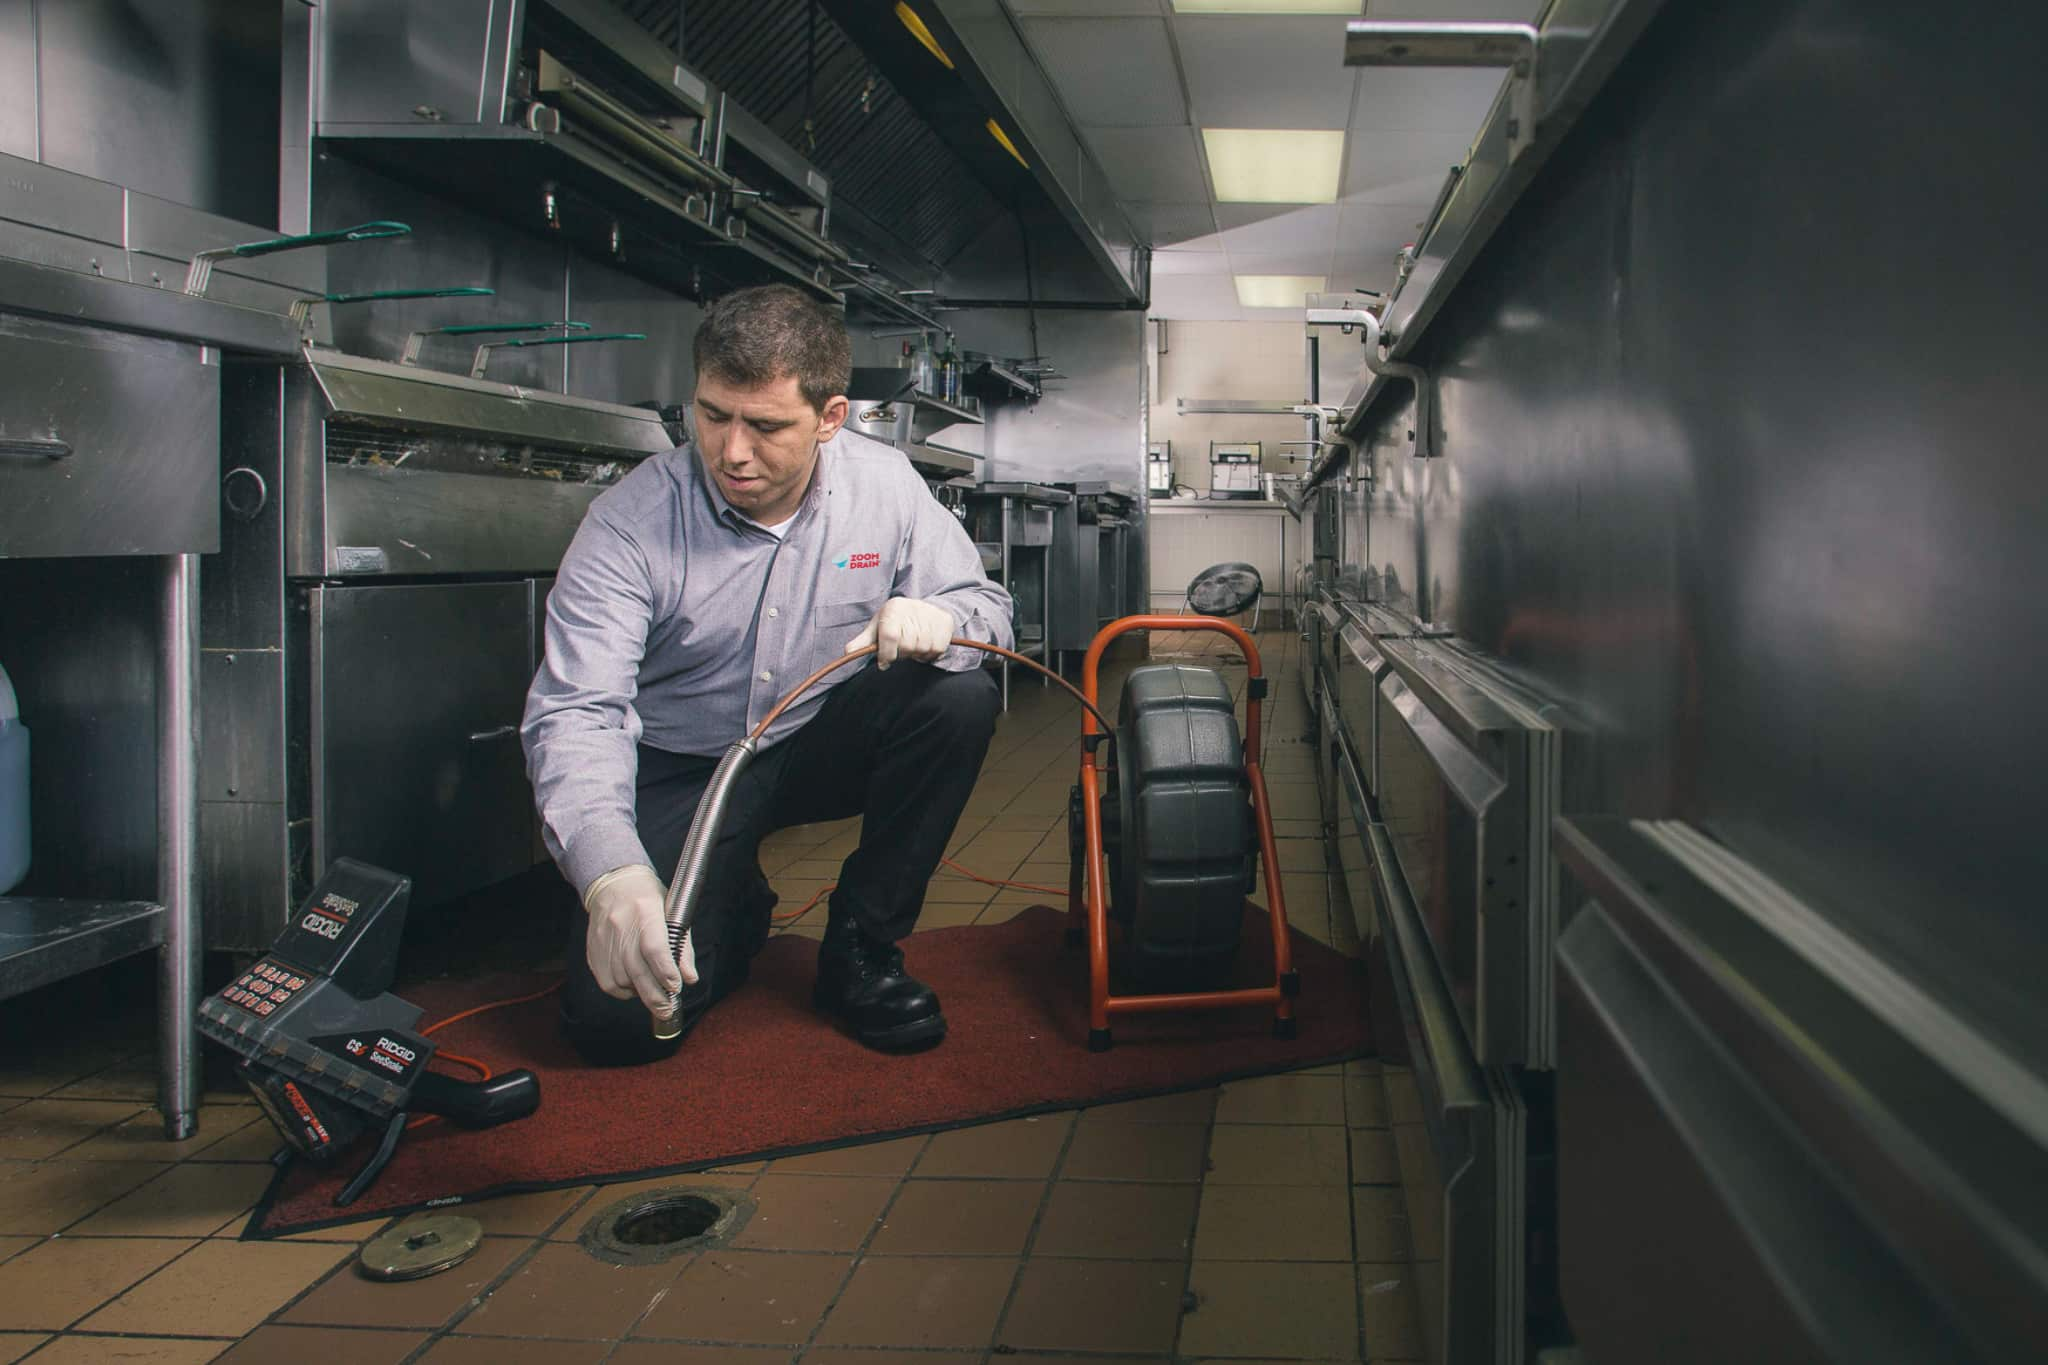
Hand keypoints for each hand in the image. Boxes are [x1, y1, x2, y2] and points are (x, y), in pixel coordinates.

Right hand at [583, 865, 697, 1013]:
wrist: (614, 885)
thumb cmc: (648, 899)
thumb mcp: (673, 913)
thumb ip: (682, 948)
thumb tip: (690, 978)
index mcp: (645, 911)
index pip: (654, 947)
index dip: (665, 971)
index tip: (675, 987)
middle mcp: (621, 925)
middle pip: (636, 970)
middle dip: (654, 996)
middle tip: (667, 1009)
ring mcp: (604, 939)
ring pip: (622, 980)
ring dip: (639, 993)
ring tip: (653, 994)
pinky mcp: (594, 951)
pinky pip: (608, 982)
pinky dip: (623, 991)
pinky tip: (634, 988)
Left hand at [846, 596, 953, 668]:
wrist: (922, 608)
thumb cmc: (895, 621)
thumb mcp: (877, 627)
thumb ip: (864, 641)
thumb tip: (848, 652)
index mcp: (893, 608)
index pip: (890, 636)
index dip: (886, 654)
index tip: (884, 663)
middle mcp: (913, 608)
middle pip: (907, 644)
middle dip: (902, 654)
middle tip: (901, 652)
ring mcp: (931, 614)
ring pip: (923, 648)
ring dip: (917, 655)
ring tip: (913, 648)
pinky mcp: (945, 621)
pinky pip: (938, 648)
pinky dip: (930, 654)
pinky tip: (925, 647)